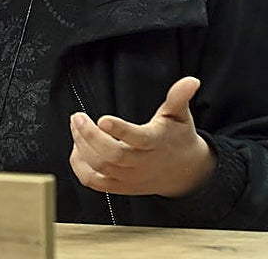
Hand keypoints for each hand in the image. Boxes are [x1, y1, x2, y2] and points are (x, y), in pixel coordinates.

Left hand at [69, 76, 215, 197]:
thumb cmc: (176, 137)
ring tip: (75, 125)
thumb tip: (192, 80)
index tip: (102, 118)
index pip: (137, 139)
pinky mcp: (119, 186)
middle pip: (112, 156)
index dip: (119, 130)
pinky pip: (93, 181)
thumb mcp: (179, 116)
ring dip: (81, 146)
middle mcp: (142, 163)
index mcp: (155, 142)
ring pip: (100, 167)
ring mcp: (129, 177)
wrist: (184, 172)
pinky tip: (77, 147)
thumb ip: (179, 97)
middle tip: (77, 117)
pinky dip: (79, 166)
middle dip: (90, 136)